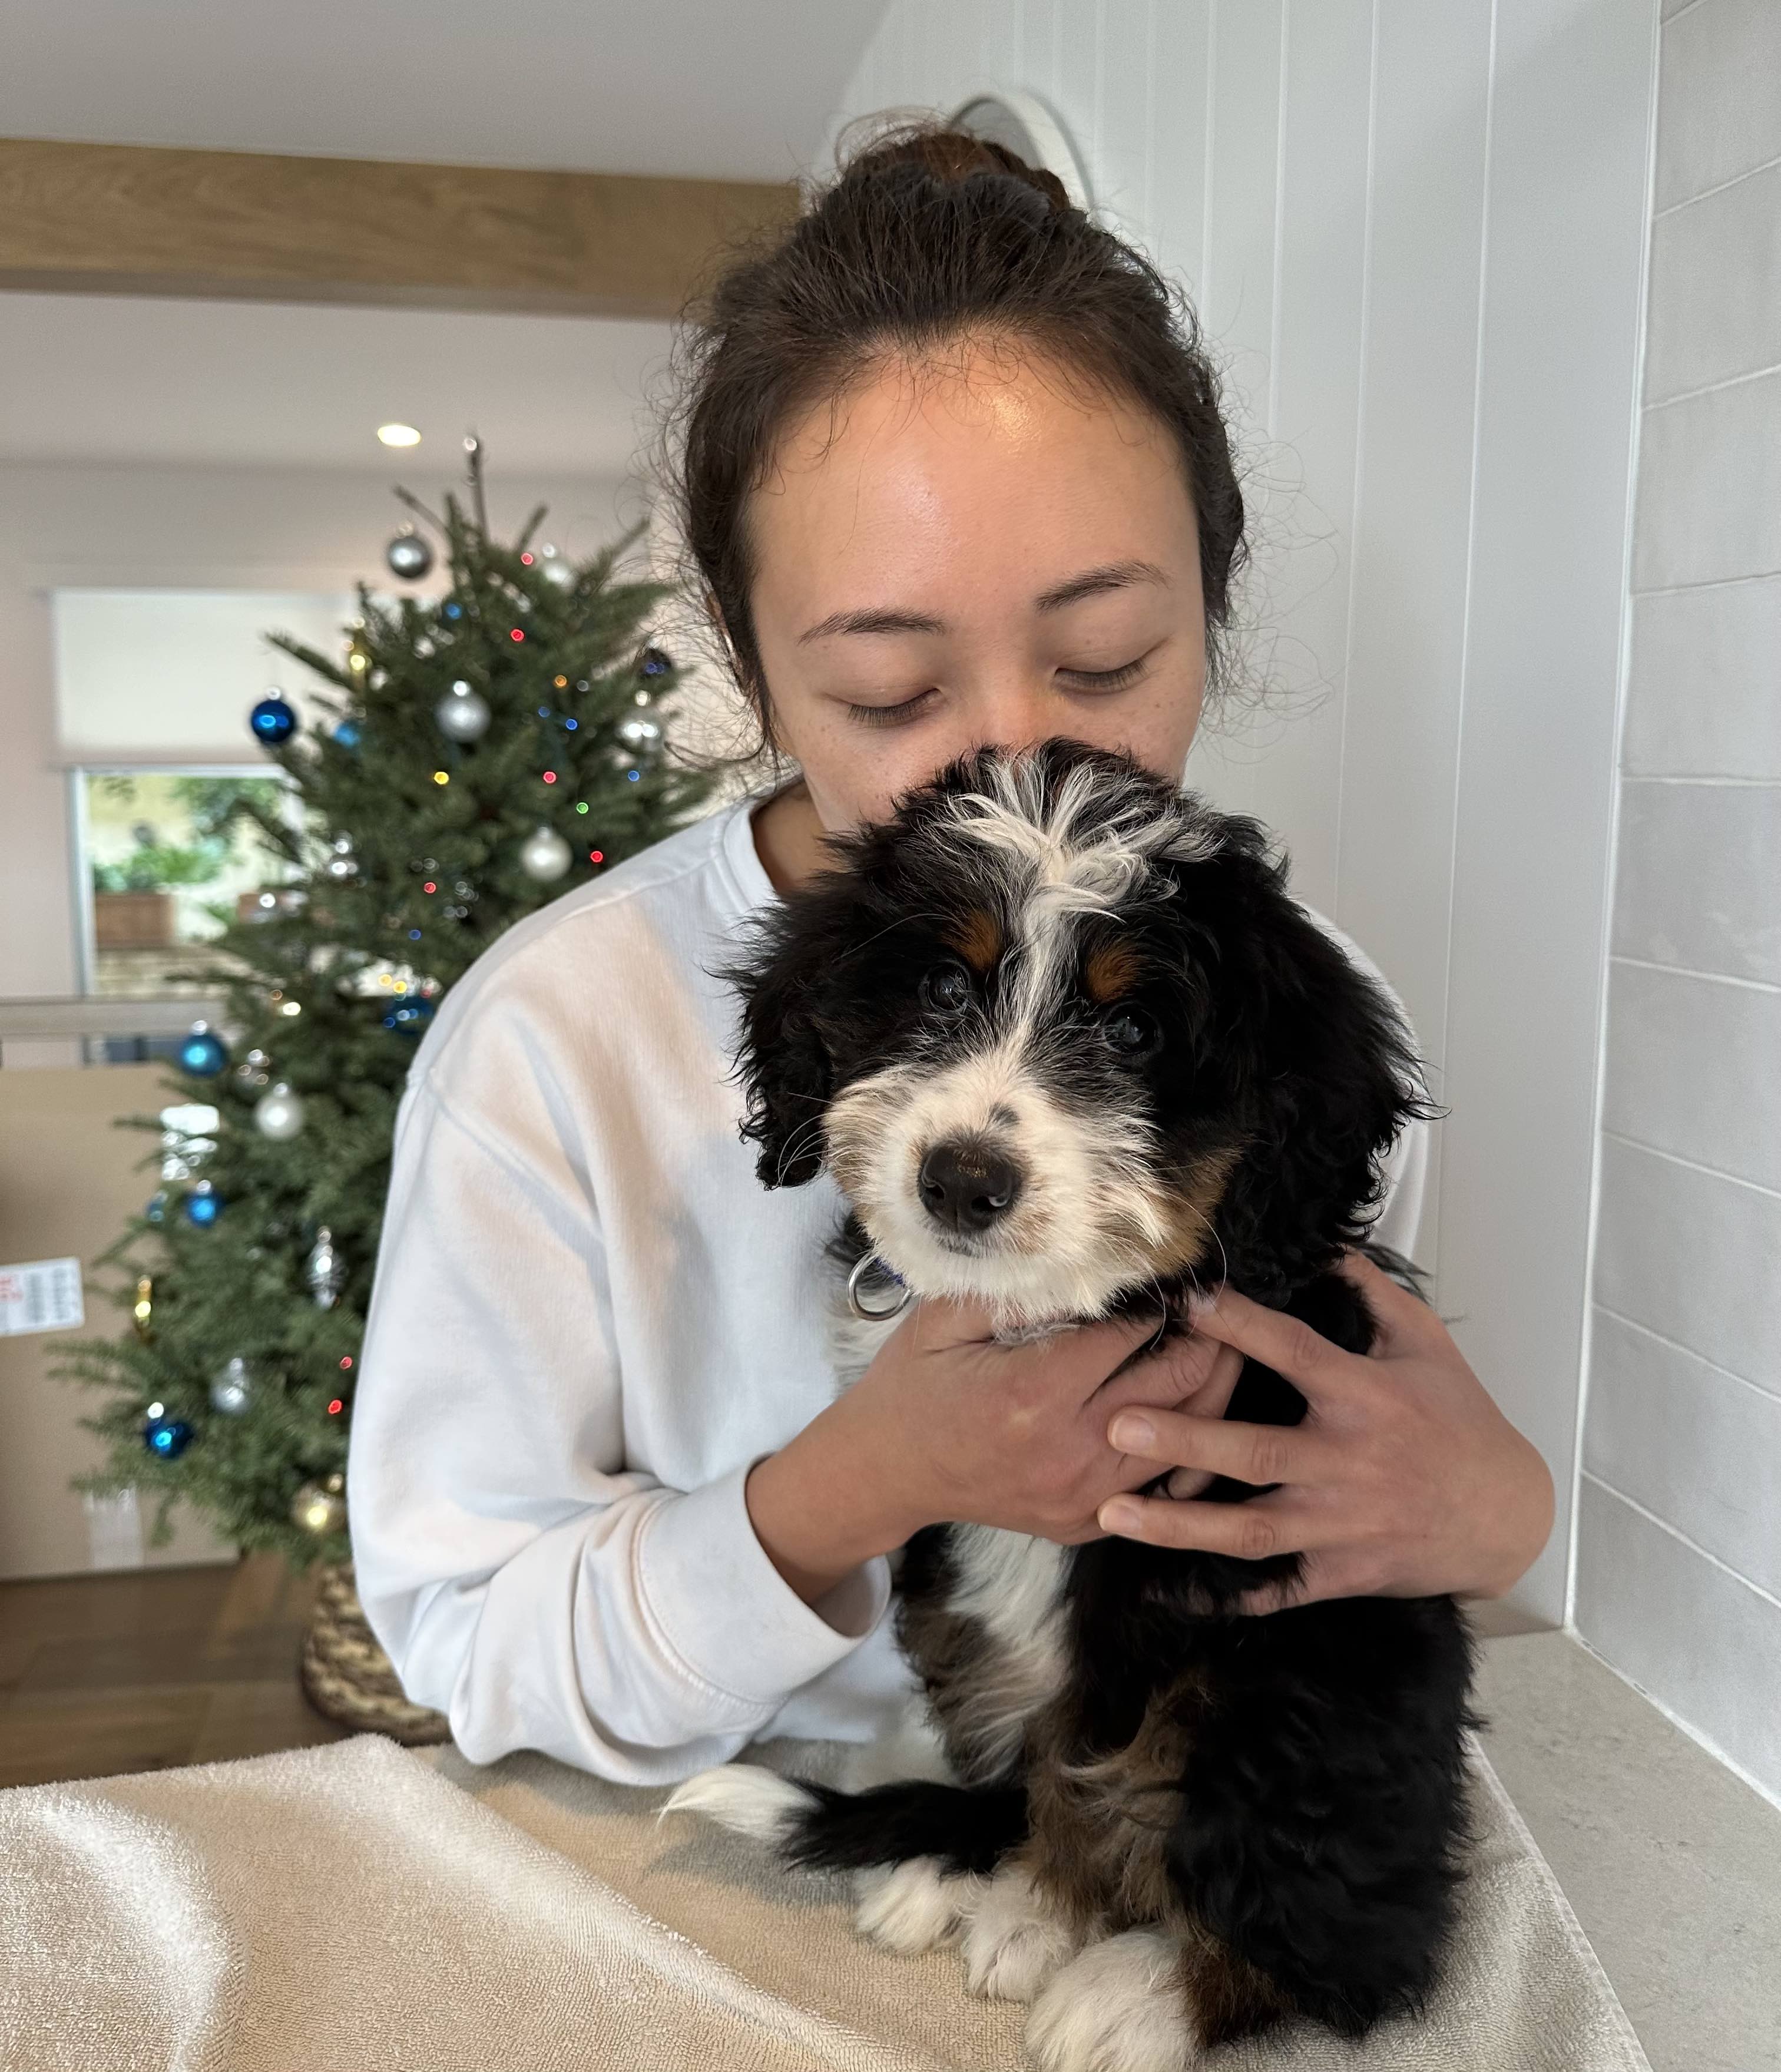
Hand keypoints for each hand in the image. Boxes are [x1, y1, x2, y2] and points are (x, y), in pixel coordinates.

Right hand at [746, 1294, 1242, 1608]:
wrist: (886, 1472)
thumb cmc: (914, 1385)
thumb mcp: (943, 1319)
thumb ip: (1014, 1288)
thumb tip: (1087, 1257)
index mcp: (1033, 1393)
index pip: (1135, 1334)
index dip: (1167, 1299)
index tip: (1182, 1274)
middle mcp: (1069, 1450)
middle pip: (1180, 1386)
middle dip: (1211, 1337)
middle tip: (1219, 1305)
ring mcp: (1082, 1496)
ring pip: (1188, 1441)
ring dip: (1213, 1389)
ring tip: (1222, 1347)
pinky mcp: (1086, 1523)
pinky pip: (1162, 1487)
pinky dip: (1187, 1447)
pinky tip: (1191, 1411)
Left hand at [1095, 1250, 1554, 1613]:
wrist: (1508, 1517)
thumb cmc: (1462, 1422)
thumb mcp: (1424, 1345)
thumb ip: (1371, 1293)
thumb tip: (1322, 1243)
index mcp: (1366, 1398)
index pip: (1294, 1353)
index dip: (1241, 1326)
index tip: (1188, 1302)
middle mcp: (1349, 1463)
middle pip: (1255, 1453)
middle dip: (1184, 1437)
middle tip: (1116, 1423)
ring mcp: (1342, 1525)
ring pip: (1250, 1529)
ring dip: (1177, 1524)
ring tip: (1111, 1512)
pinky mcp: (1341, 1573)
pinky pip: (1273, 1589)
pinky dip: (1220, 1593)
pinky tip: (1163, 1588)